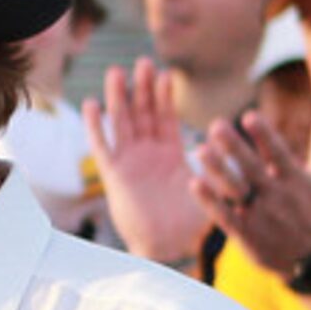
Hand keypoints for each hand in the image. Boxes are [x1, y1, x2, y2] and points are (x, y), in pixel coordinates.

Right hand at [81, 58, 208, 264]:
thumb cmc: (193, 222)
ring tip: (117, 72)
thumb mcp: (212, 184)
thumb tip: (219, 143)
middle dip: (141, 88)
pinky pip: (102, 146)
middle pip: (142, 113)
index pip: (165, 117)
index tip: (164, 73)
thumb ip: (215, 163)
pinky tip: (91, 104)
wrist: (170, 247)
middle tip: (141, 62)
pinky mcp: (115, 176)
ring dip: (119, 98)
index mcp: (169, 154)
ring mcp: (129, 163)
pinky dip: (96, 126)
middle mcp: (147, 154)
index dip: (164, 95)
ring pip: (122, 123)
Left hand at [191, 109, 310, 273]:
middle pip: (252, 168)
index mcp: (295, 180)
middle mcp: (277, 196)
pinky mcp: (246, 234)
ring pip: (236, 190)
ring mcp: (260, 215)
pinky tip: (195, 183)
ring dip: (218, 171)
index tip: (249, 116)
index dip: (264, 136)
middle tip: (216, 125)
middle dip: (235, 147)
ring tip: (200, 150)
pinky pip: (225, 216)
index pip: (279, 153)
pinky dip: (211, 202)